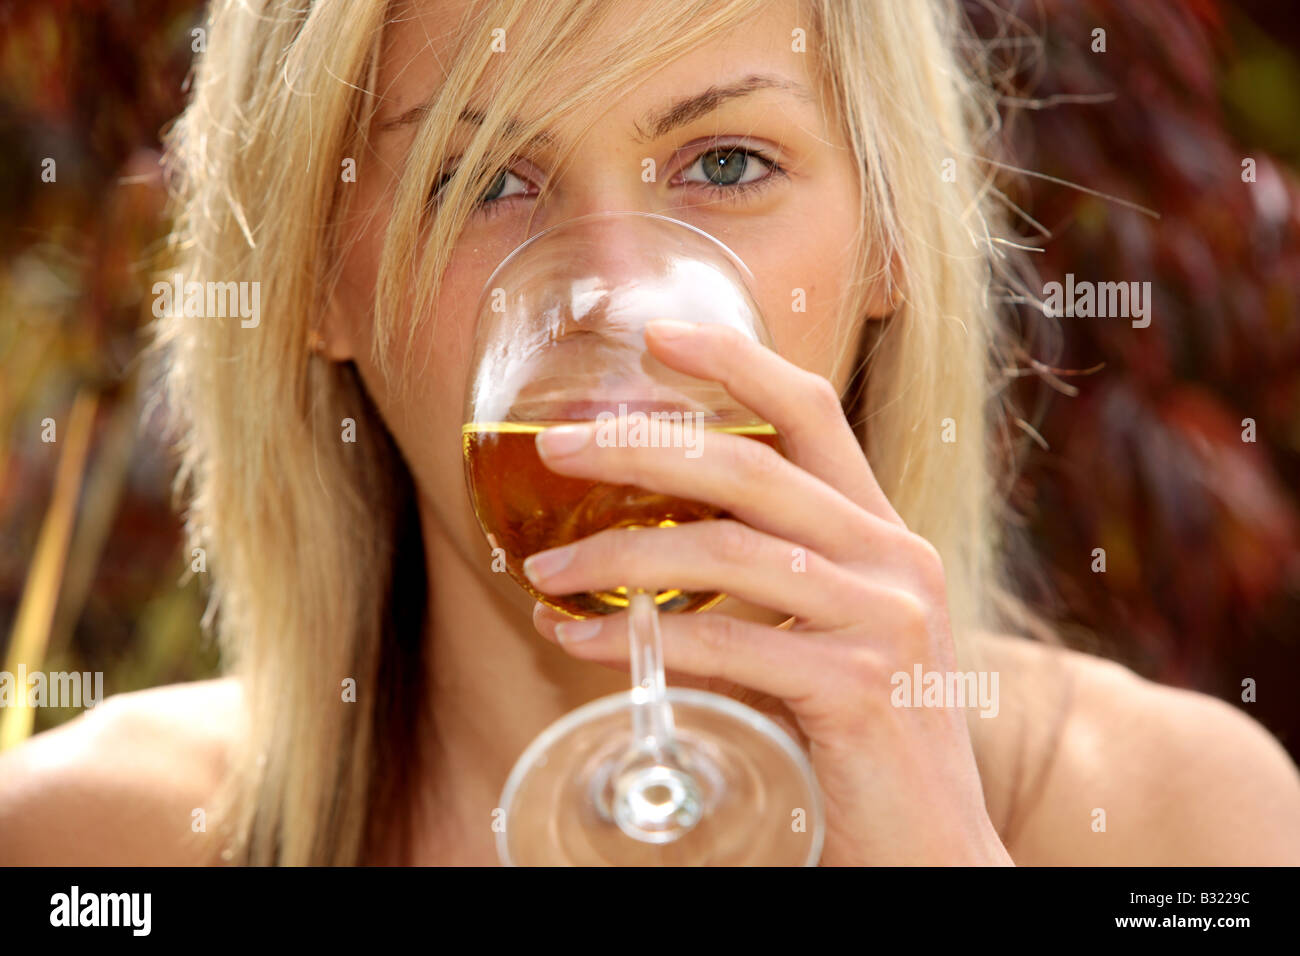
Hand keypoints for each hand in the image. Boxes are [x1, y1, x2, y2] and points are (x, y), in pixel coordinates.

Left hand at [521, 318, 1012, 865]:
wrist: (932, 853)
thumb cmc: (861, 745)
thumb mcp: (822, 642)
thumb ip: (761, 592)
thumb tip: (644, 564)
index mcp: (882, 536)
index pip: (814, 412)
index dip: (737, 361)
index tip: (658, 333)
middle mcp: (893, 560)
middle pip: (752, 466)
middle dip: (642, 447)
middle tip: (555, 445)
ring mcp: (884, 620)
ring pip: (728, 551)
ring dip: (620, 555)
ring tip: (546, 566)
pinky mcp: (859, 687)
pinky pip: (726, 642)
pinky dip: (639, 640)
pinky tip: (576, 642)